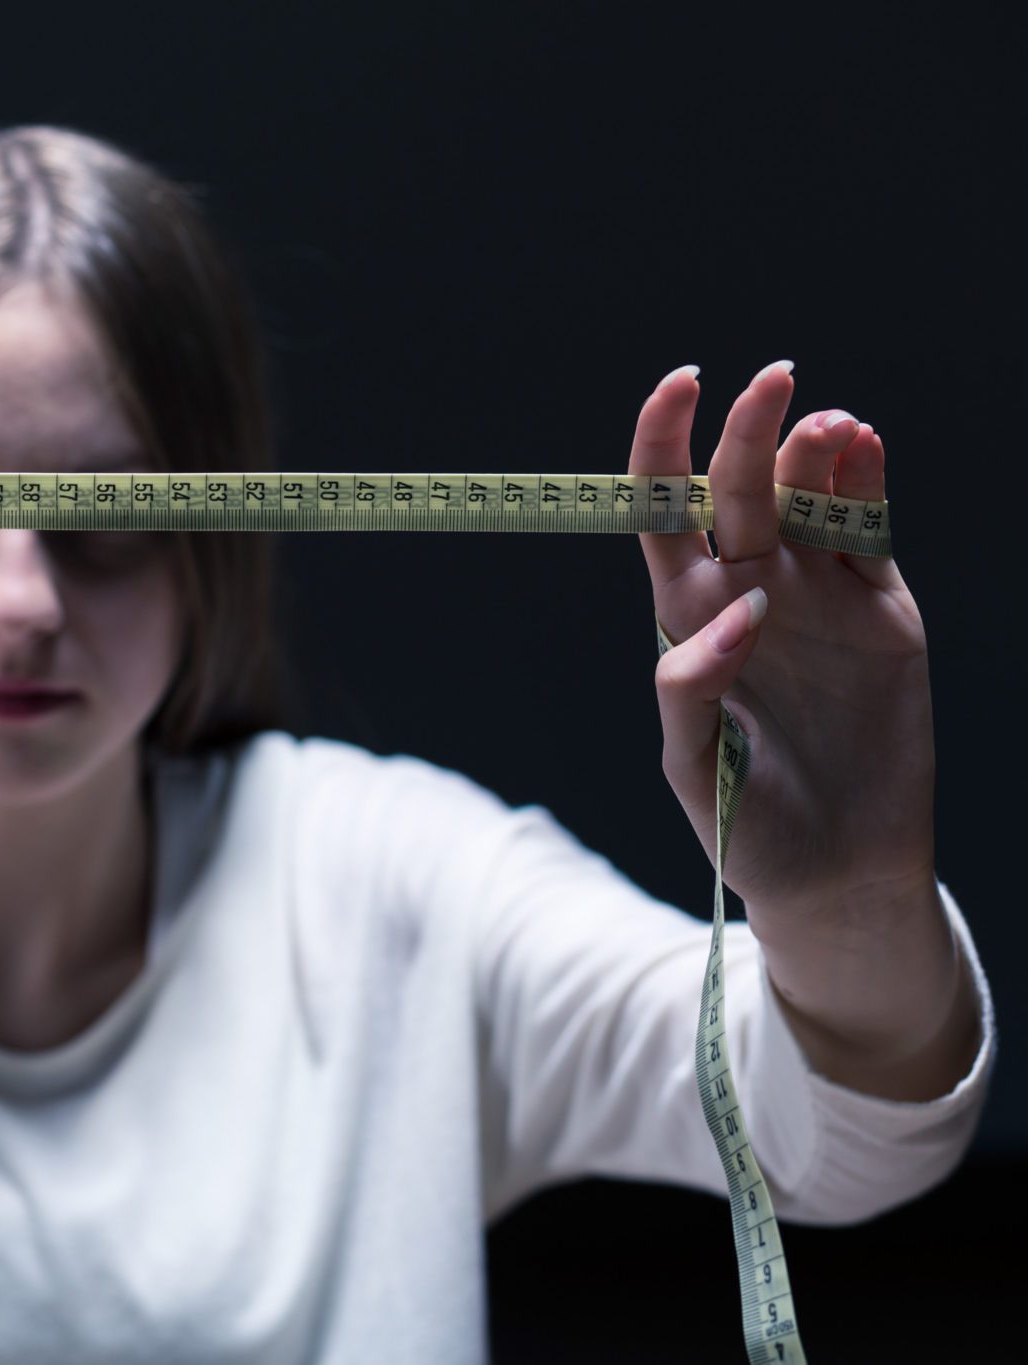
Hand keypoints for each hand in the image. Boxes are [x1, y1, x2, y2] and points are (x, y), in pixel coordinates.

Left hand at [628, 359, 934, 939]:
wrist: (839, 870)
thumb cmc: (749, 825)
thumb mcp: (695, 764)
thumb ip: (692, 688)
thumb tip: (735, 611)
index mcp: (687, 617)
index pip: (663, 512)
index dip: (664, 445)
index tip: (679, 384)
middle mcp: (750, 590)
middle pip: (741, 489)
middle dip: (752, 429)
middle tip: (774, 378)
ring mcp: (817, 594)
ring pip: (809, 498)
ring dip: (815, 452)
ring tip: (828, 424)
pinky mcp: (881, 610)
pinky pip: (869, 532)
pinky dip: (868, 485)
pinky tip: (864, 446)